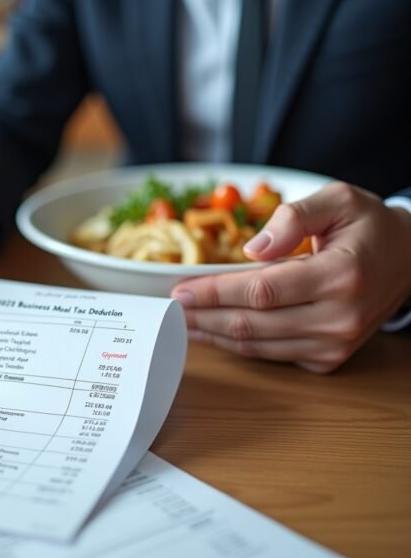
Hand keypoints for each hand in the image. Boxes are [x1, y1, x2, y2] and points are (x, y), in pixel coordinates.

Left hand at [171, 182, 410, 372]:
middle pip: (253, 324)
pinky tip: (215, 333)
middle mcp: (339, 317)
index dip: (214, 292)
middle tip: (170, 310)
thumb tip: (251, 248)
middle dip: (204, 317)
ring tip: (183, 323)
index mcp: (340, 275)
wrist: (410, 259)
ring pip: (259, 346)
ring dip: (215, 336)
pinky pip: (273, 355)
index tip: (180, 290)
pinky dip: (240, 345)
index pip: (260, 291)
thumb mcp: (337, 200)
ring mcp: (335, 343)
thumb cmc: (368, 226)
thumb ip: (293, 216)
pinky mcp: (330, 357)